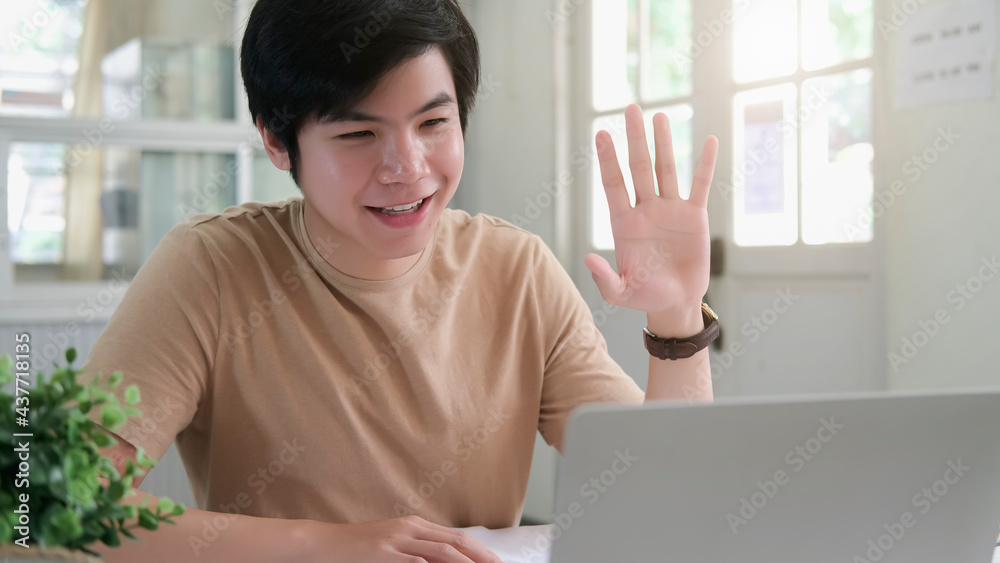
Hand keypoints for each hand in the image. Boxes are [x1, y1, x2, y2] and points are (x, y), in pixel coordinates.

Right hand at [306, 515, 502, 562]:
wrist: (325, 544)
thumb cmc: (358, 550)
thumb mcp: (392, 546)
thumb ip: (417, 552)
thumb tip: (442, 561)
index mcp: (415, 526)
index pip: (456, 538)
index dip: (480, 550)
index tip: (496, 562)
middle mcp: (410, 528)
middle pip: (456, 542)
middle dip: (481, 556)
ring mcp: (398, 540)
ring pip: (442, 551)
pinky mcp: (385, 553)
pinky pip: (417, 561)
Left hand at [585, 104, 718, 327]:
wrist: (675, 303)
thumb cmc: (645, 297)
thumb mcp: (620, 292)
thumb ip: (604, 278)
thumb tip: (587, 259)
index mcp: (624, 223)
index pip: (613, 184)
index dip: (608, 159)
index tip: (601, 133)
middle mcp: (645, 209)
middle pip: (638, 167)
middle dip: (634, 138)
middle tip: (630, 108)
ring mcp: (670, 210)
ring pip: (666, 169)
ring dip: (663, 143)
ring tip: (659, 116)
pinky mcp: (694, 216)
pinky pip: (700, 185)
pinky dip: (704, 164)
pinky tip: (706, 140)